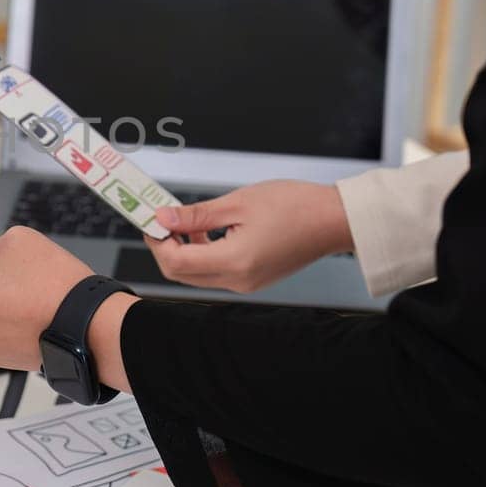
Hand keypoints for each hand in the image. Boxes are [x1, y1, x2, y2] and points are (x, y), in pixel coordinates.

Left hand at [144, 180, 353, 292]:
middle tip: (163, 219)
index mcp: (233, 262)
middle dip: (166, 247)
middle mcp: (238, 280)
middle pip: (182, 274)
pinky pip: (216, 272)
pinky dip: (204, 253)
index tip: (152, 220)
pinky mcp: (253, 279)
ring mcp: (247, 283)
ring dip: (185, 250)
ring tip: (187, 220)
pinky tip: (208, 230)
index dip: (157, 242)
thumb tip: (163, 218)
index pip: (176, 263)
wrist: (333, 219)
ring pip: (197, 275)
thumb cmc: (294, 206)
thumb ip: (195, 215)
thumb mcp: (237, 203)